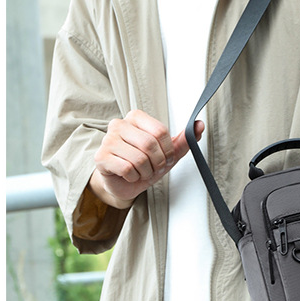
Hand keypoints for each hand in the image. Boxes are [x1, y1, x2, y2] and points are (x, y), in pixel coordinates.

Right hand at [89, 109, 204, 208]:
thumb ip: (183, 140)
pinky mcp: (101, 157)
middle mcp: (119, 124)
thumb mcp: (167, 153)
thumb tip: (198, 125)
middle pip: (150, 144)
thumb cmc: (144, 164)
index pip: (160, 131)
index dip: (168, 150)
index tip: (166, 158)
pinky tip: (130, 175)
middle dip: (158, 162)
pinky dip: (134, 177)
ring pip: (139, 158)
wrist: (124, 183)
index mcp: (136, 117)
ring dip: (146, 171)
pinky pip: (127, 169)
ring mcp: (107, 140)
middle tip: (154, 168)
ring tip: (142, 171)